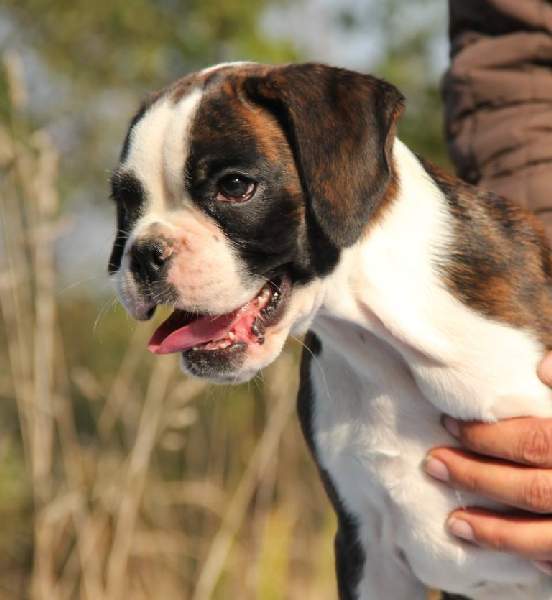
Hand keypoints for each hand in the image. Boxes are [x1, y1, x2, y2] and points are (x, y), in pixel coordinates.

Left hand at [424, 353, 551, 574]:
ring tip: (455, 524)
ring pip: (545, 536)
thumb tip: (543, 366)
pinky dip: (550, 564)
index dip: (487, 435)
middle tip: (433, 465)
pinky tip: (525, 562)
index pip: (532, 440)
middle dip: (476, 477)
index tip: (450, 425)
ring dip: (497, 532)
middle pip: (528, 486)